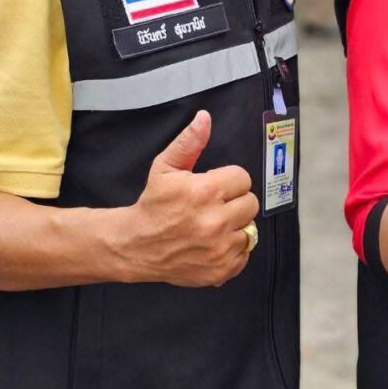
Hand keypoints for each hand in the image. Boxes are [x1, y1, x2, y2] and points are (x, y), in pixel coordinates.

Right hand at [118, 110, 259, 286]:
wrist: (137, 246)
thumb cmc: (153, 204)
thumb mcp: (165, 167)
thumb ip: (189, 142)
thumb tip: (205, 118)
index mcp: (205, 191)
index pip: (243, 178)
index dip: (228, 180)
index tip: (214, 186)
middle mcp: (215, 221)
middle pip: (250, 203)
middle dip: (234, 201)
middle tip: (214, 205)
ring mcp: (219, 249)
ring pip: (249, 229)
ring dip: (235, 225)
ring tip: (213, 224)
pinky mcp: (220, 270)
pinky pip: (245, 254)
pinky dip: (233, 249)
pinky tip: (214, 243)